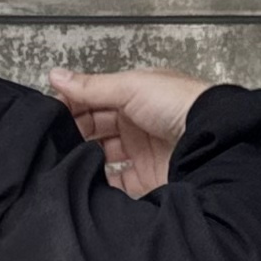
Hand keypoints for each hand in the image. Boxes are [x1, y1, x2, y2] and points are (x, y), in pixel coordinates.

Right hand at [47, 66, 211, 196]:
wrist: (208, 139)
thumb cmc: (178, 104)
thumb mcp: (130, 87)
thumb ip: (91, 87)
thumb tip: (56, 76)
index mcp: (134, 94)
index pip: (94, 99)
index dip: (72, 105)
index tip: (52, 115)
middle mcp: (136, 122)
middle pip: (96, 128)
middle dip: (76, 132)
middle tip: (57, 140)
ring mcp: (141, 152)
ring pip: (103, 156)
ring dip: (86, 158)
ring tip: (68, 160)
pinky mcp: (145, 179)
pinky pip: (117, 184)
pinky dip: (102, 184)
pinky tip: (89, 180)